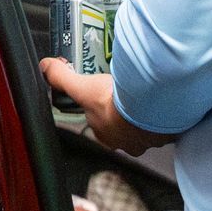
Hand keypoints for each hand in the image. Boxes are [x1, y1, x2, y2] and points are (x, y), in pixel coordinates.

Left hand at [40, 58, 156, 157]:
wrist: (149, 108)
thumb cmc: (117, 106)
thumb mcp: (82, 87)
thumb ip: (61, 77)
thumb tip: (46, 68)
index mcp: (106, 136)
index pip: (100, 124)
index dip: (100, 111)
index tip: (105, 99)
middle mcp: (127, 142)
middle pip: (123, 126)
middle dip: (124, 112)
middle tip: (126, 95)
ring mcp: (148, 139)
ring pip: (145, 127)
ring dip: (144, 114)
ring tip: (146, 96)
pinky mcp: (166, 133)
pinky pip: (164, 124)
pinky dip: (163, 113)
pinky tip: (162, 101)